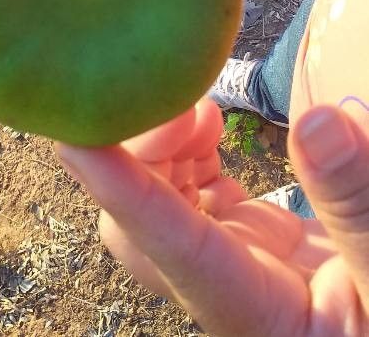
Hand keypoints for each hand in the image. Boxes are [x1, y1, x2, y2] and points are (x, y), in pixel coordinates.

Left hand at [56, 99, 368, 336]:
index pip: (171, 247)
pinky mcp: (239, 236)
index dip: (120, 191)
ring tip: (198, 105)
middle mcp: (220, 288)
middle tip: (182, 101)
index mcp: (252, 315)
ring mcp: (226, 260)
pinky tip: (208, 122)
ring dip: (160, 145)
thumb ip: (357, 205)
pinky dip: (186, 146)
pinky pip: (188, 187)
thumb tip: (316, 124)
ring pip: (155, 200)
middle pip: (140, 226)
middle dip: (141, 156)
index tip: (75, 140)